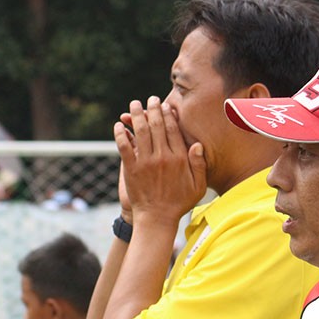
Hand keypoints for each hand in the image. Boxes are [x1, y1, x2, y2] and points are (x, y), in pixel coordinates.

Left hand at [114, 96, 206, 228]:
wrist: (157, 219)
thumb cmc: (179, 203)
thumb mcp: (198, 186)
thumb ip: (200, 165)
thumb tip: (199, 145)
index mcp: (179, 158)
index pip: (173, 129)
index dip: (168, 115)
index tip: (165, 105)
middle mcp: (163, 157)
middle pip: (157, 126)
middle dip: (152, 108)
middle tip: (149, 99)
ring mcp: (146, 163)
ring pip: (141, 132)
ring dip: (137, 115)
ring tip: (134, 104)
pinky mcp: (132, 169)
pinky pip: (125, 147)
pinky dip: (121, 134)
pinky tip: (119, 125)